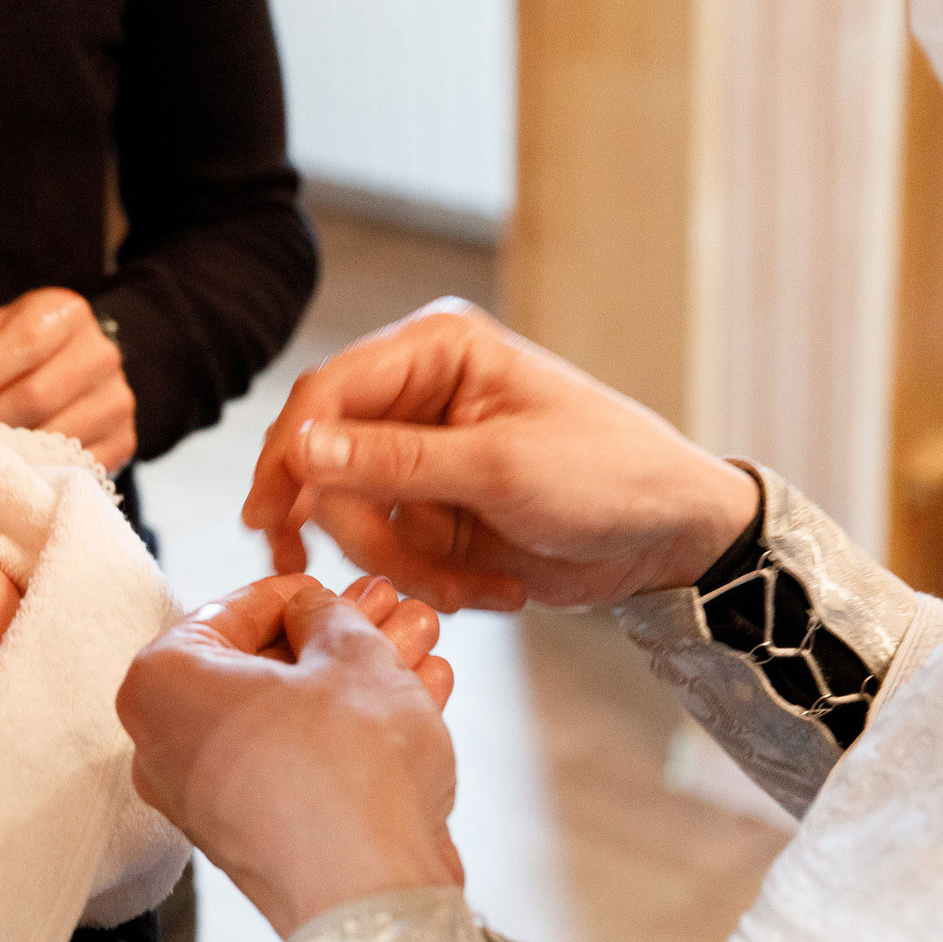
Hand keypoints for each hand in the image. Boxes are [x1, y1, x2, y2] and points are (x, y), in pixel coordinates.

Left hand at [0, 287, 138, 471]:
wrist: (64, 381)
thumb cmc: (8, 356)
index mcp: (67, 312)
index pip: (27, 342)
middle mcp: (101, 352)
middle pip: (39, 394)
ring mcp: (117, 398)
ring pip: (57, 435)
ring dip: (12, 452)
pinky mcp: (124, 440)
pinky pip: (77, 464)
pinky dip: (41, 473)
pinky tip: (14, 471)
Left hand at [119, 575, 460, 940]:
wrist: (373, 898)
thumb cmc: (350, 768)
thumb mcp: (351, 654)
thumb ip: (328, 615)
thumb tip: (315, 613)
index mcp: (162, 684)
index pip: (231, 613)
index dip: (300, 593)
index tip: (340, 588)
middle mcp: (167, 746)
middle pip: (265, 670)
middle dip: (339, 637)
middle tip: (393, 610)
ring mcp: (209, 800)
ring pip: (291, 718)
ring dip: (360, 679)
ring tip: (422, 644)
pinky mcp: (256, 840)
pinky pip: (301, 766)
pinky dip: (352, 733)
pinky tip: (419, 698)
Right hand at [242, 299, 759, 611]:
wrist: (670, 539)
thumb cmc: (608, 476)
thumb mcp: (501, 468)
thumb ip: (394, 459)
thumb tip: (300, 447)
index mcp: (435, 352)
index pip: (327, 392)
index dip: (291, 454)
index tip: (272, 517)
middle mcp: (417, 396)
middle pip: (327, 461)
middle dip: (359, 528)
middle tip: (385, 576)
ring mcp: (421, 457)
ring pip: (352, 516)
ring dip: (402, 564)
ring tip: (467, 588)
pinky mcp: (431, 509)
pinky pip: (388, 549)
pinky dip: (425, 579)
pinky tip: (485, 589)